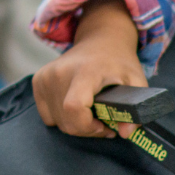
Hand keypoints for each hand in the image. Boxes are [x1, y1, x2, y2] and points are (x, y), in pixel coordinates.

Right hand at [32, 0, 145, 136]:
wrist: (99, 41)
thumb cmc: (119, 63)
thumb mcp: (136, 83)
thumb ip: (136, 109)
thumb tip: (125, 133)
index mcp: (85, 72)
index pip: (74, 107)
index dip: (88, 126)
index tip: (104, 125)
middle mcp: (59, 73)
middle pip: (66, 120)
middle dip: (87, 130)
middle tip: (103, 123)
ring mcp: (45, 77)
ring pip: (57, 121)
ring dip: (76, 125)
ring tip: (92, 115)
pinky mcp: (37, 81)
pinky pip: (47, 116)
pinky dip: (62, 118)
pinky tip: (76, 108)